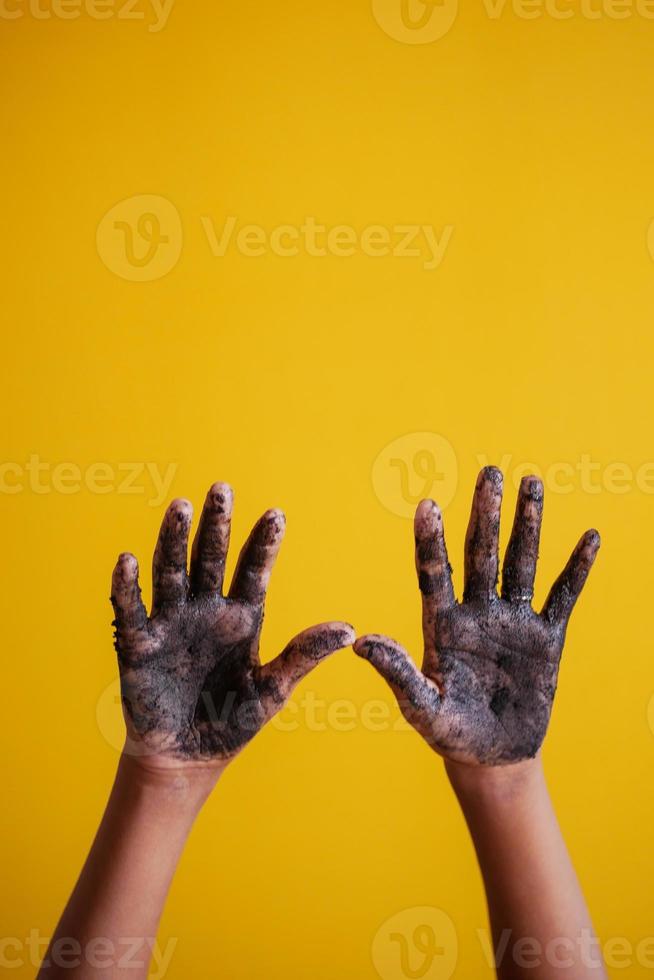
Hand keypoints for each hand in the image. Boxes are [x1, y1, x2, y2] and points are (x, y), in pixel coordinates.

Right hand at [111, 482, 353, 770]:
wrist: (189, 758)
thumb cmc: (234, 721)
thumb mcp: (274, 688)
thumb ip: (304, 655)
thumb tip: (350, 630)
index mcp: (242, 617)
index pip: (253, 570)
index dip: (263, 544)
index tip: (277, 514)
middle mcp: (205, 610)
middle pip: (210, 558)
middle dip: (216, 525)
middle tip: (222, 489)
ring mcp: (171, 624)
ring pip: (172, 572)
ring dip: (173, 540)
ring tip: (181, 507)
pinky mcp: (138, 645)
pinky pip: (130, 611)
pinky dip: (128, 587)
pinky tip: (129, 560)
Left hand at [354, 467, 599, 765]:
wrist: (492, 755)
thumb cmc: (448, 732)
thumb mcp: (421, 707)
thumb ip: (398, 674)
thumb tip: (361, 641)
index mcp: (440, 624)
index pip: (434, 573)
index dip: (430, 541)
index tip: (427, 505)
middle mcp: (476, 612)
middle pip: (480, 553)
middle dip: (484, 513)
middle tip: (489, 472)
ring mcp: (512, 620)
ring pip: (520, 562)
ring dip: (527, 524)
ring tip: (531, 481)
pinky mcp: (545, 638)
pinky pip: (563, 596)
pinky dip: (576, 569)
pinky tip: (588, 538)